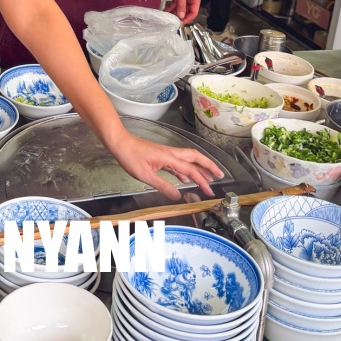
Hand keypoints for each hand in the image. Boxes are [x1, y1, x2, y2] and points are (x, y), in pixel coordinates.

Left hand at [108, 133, 223, 200]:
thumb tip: (178, 197)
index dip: (202, 181)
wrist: (120, 143)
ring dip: (200, 167)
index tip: (210, 191)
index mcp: (170, 158)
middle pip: (196, 157)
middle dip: (209, 166)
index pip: (191, 170)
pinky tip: (186, 178)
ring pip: (189, 159)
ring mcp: (167, 154)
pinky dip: (186, 170)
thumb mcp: (145, 175)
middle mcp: (172, 153)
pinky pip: (179, 163)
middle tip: (220, 175)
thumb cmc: (131, 157)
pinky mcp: (162, 156)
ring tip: (208, 178)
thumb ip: (163, 186)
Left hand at [166, 0, 201, 23]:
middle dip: (179, 14)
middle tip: (170, 20)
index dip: (187, 18)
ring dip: (174, 10)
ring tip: (166, 15)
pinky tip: (166, 9)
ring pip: (181, 5)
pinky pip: (177, 0)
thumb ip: (181, 5)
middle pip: (187, 9)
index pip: (194, 12)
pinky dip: (172, 4)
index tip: (178, 22)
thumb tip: (181, 16)